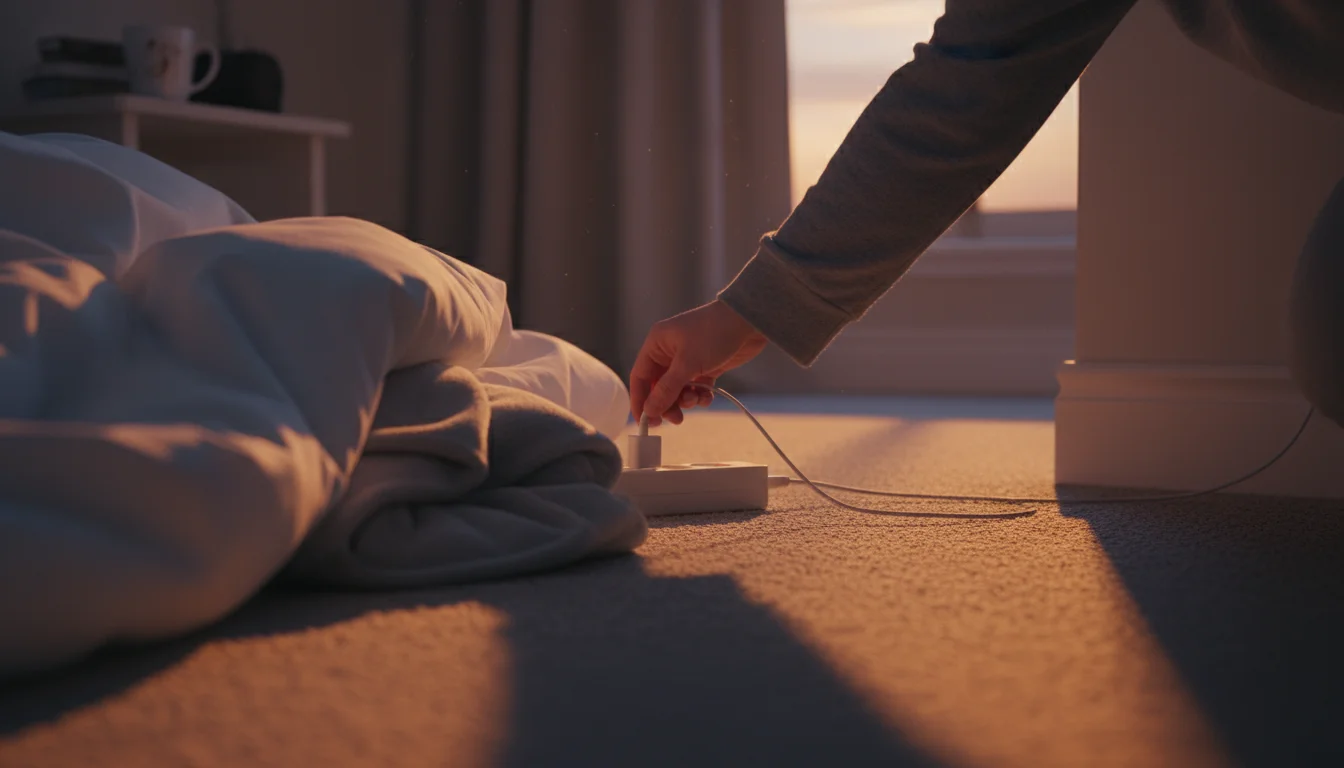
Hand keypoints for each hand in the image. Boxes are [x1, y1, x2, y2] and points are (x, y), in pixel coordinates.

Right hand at [629, 299, 767, 425]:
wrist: (748, 320)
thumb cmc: (713, 333)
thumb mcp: (687, 363)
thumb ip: (667, 389)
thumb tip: (649, 411)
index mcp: (657, 344)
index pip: (640, 377)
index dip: (640, 400)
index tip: (646, 422)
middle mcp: (669, 352)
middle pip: (658, 387)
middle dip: (667, 403)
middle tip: (676, 419)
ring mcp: (687, 360)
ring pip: (678, 390)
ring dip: (685, 400)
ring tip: (697, 400)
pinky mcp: (705, 367)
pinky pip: (695, 388)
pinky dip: (700, 396)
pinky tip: (707, 396)